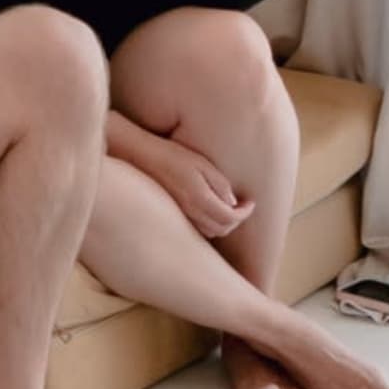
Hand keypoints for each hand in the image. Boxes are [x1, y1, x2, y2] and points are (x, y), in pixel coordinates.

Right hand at [115, 116, 241, 237]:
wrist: (139, 159)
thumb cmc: (171, 156)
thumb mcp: (202, 164)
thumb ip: (220, 184)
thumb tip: (232, 203)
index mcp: (199, 198)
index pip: (231, 218)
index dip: (245, 213)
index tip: (250, 202)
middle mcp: (189, 212)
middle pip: (221, 229)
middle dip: (236, 220)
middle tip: (241, 206)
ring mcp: (179, 217)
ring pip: (209, 232)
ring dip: (222, 224)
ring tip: (226, 208)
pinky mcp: (172, 217)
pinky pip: (196, 230)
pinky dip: (207, 225)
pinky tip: (207, 211)